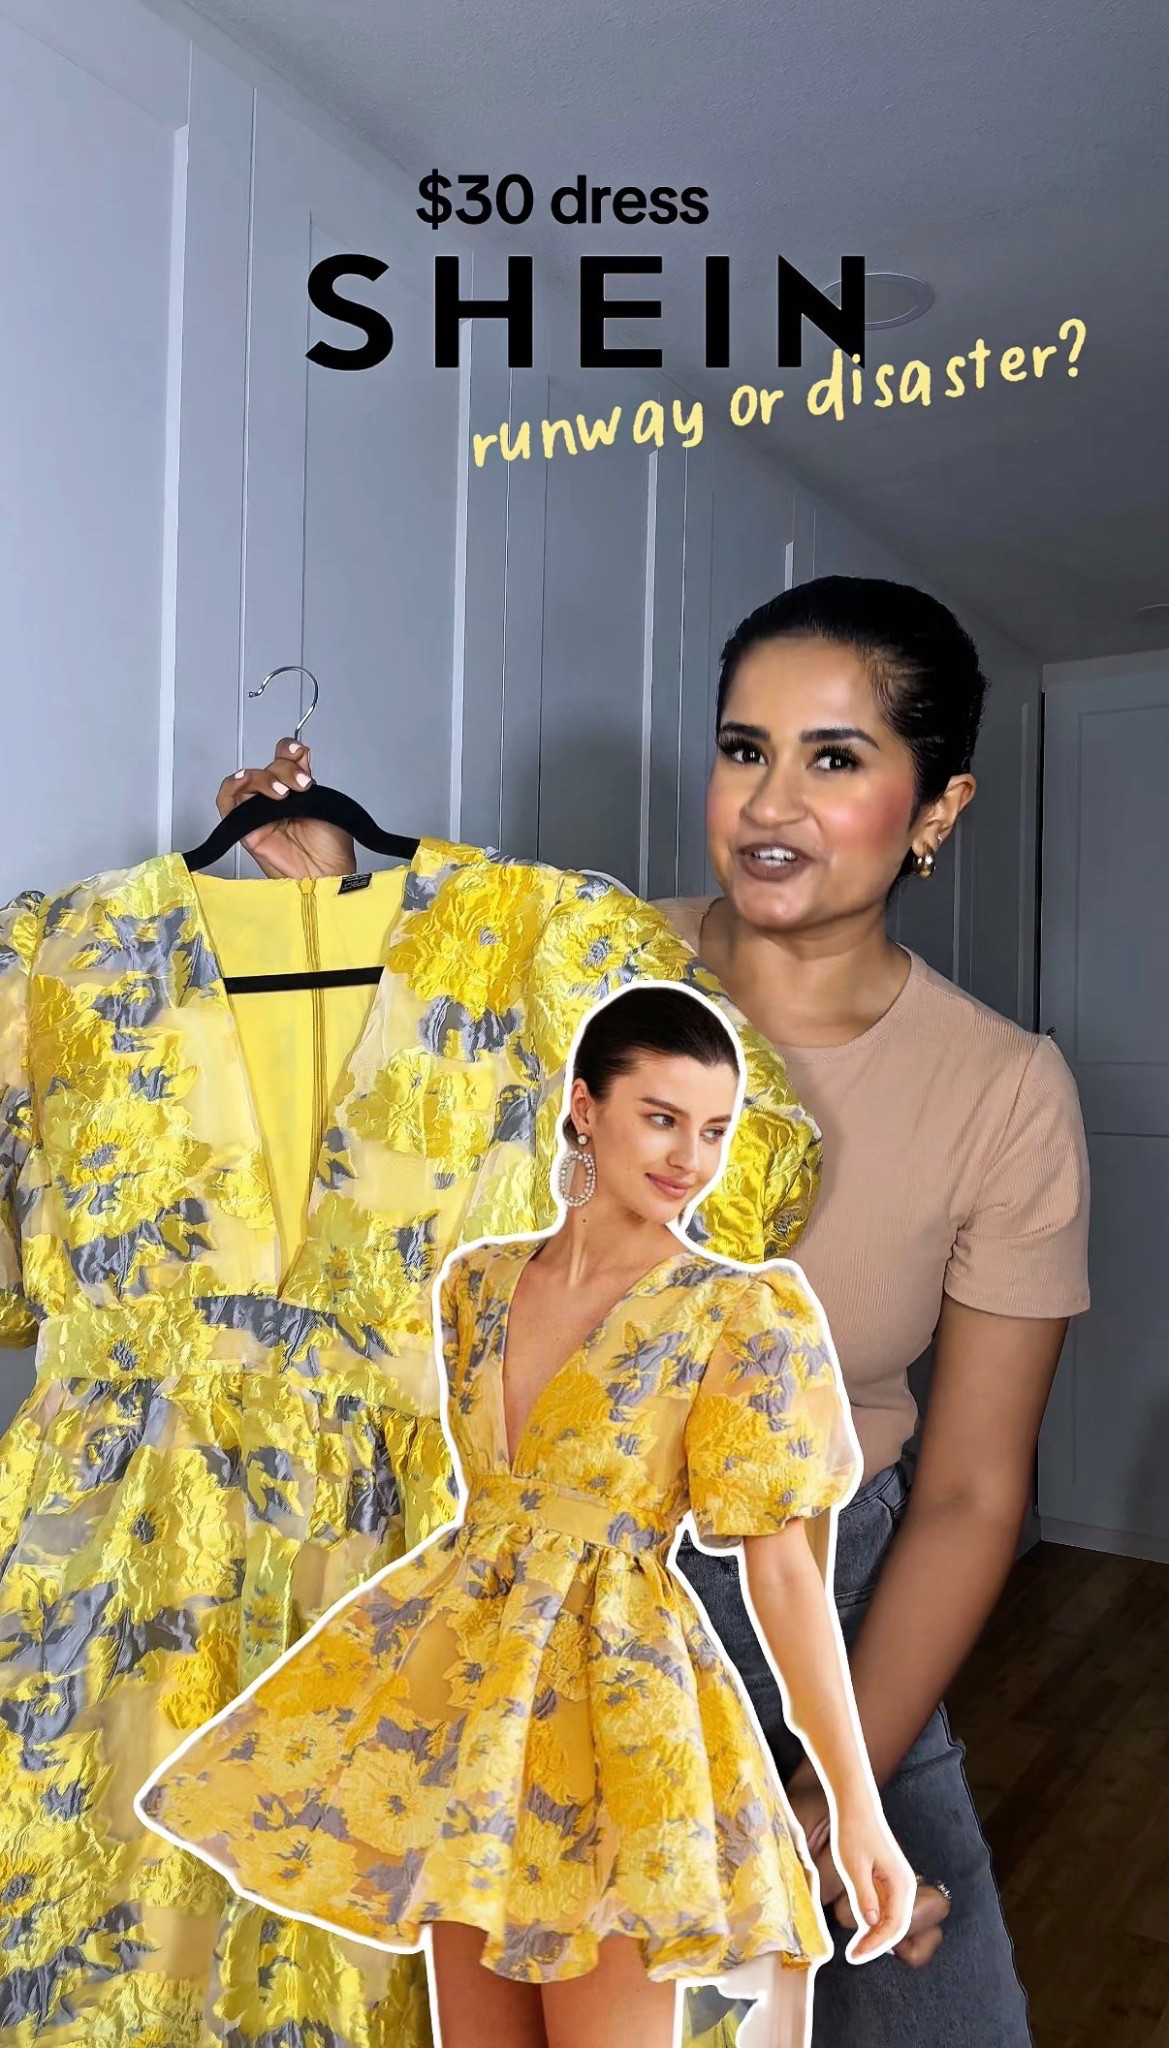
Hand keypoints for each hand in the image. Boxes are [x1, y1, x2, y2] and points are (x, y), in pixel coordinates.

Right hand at [216, 739, 356, 879]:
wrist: (328, 873)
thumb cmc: (330, 847)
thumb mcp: (328, 804)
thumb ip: (309, 778)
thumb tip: (300, 756)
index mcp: (295, 790)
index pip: (284, 759)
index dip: (289, 750)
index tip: (300, 753)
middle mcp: (275, 799)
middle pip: (267, 767)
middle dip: (285, 769)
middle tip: (302, 785)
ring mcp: (258, 812)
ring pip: (247, 780)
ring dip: (262, 778)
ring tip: (282, 793)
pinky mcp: (245, 827)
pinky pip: (227, 802)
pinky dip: (231, 786)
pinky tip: (243, 781)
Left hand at [787, 1770, 949, 1967]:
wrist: (855, 1807)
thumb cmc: (854, 1833)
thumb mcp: (854, 1866)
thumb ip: (864, 1896)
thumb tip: (872, 1924)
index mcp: (901, 1884)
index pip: (893, 1927)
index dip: (875, 1945)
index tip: (855, 1956)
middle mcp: (904, 1886)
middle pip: (895, 1927)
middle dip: (875, 1944)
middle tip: (853, 1956)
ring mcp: (897, 1883)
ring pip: (890, 1919)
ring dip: (874, 1935)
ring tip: (855, 1948)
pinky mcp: (887, 1879)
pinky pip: (885, 1908)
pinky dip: (873, 1922)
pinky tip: (860, 1929)